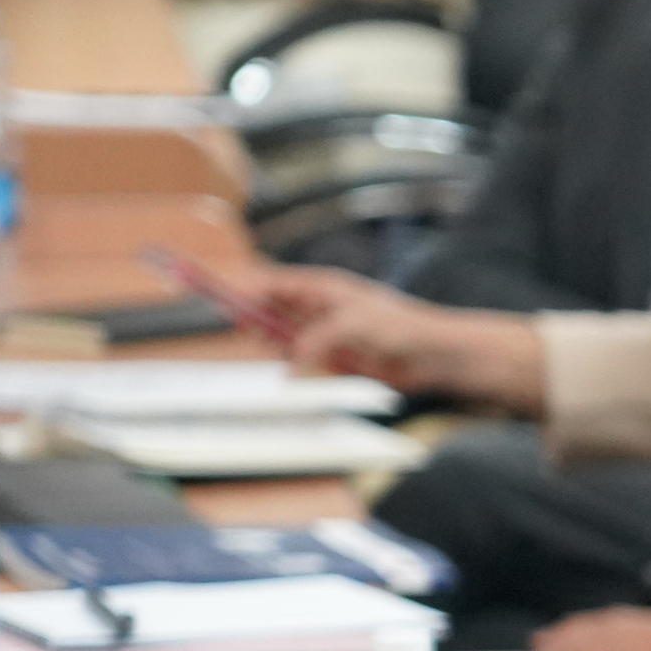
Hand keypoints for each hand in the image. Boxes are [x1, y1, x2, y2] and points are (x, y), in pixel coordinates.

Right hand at [223, 263, 541, 408]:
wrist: (437, 356)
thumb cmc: (402, 328)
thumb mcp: (353, 328)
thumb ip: (315, 343)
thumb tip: (289, 364)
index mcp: (321, 287)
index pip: (269, 282)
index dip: (240, 286)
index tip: (213, 292)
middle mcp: (319, 308)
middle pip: (268, 308)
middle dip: (249, 315)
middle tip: (234, 324)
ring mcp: (324, 334)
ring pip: (280, 336)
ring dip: (268, 341)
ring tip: (258, 341)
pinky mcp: (334, 359)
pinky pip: (299, 360)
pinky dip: (288, 364)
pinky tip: (285, 368)